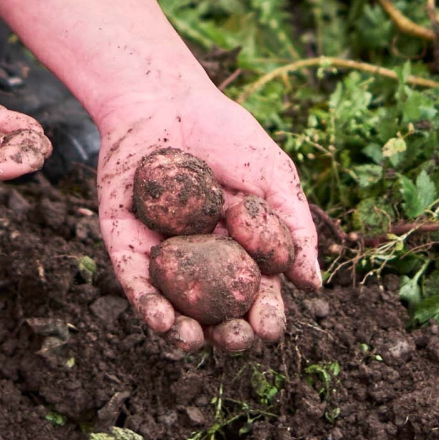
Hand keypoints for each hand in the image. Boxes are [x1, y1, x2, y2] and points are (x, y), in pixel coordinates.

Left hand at [96, 85, 321, 352]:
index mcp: (243, 250)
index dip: (264, 317)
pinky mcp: (126, 244)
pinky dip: (147, 304)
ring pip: (173, 307)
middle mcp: (203, 261)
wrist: (165, 99)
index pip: (257, 295)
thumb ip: (293, 228)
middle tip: (234, 339)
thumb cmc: (226, 133)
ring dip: (183, 333)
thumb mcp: (272, 177)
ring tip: (193, 341)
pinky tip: (160, 319)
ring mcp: (164, 256)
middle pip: (216, 312)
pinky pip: (136, 282)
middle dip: (226, 334)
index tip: (269, 329)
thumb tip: (312, 285)